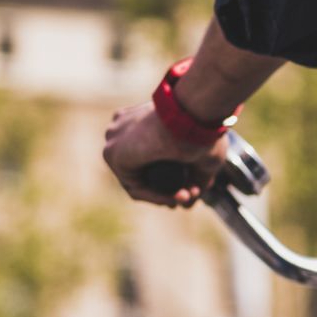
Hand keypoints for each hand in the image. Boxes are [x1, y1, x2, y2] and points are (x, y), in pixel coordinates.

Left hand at [103, 102, 225, 207]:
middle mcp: (124, 127)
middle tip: (187, 196)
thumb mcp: (204, 157)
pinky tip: (173, 198)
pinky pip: (133, 185)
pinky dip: (154, 195)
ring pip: (138, 180)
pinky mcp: (112, 152)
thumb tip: (191, 202)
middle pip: (144, 170)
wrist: (193, 115)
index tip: (189, 190)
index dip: (171, 180)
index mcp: (142, 120)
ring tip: (185, 197)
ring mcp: (115, 138)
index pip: (150, 157)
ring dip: (163, 194)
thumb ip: (196, 178)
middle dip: (168, 189)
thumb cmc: (202, 127)